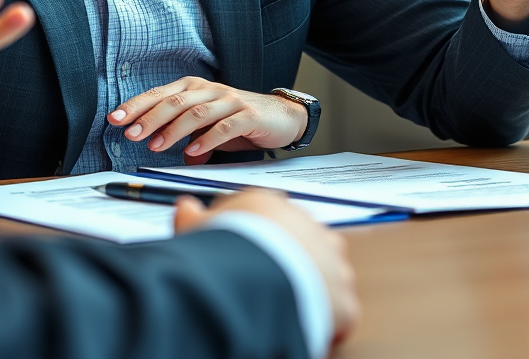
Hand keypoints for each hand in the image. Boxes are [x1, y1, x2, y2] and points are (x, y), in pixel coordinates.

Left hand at [108, 76, 307, 164]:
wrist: (283, 116)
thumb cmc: (240, 121)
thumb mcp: (208, 127)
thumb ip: (187, 136)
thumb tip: (169, 152)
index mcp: (195, 88)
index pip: (160, 94)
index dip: (137, 105)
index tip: (115, 118)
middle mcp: (210, 90)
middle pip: (174, 101)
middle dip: (149, 117)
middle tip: (130, 133)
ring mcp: (230, 101)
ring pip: (196, 112)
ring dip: (173, 129)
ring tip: (155, 145)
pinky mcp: (248, 116)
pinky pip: (225, 127)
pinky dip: (207, 140)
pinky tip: (193, 152)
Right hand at [175, 189, 358, 351]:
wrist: (255, 275)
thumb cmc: (226, 249)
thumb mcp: (197, 228)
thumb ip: (193, 216)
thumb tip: (185, 207)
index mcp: (273, 206)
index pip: (271, 216)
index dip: (261, 236)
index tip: (250, 250)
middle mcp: (307, 226)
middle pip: (303, 241)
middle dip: (291, 258)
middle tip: (269, 277)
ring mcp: (330, 261)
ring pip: (328, 273)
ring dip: (313, 286)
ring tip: (289, 301)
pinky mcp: (344, 297)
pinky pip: (340, 310)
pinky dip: (327, 320)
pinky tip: (305, 323)